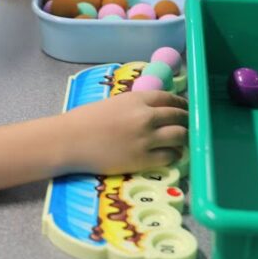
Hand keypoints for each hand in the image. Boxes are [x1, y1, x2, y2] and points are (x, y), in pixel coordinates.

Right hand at [60, 90, 188, 174]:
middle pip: (179, 116)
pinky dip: (175, 155)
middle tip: (187, 125)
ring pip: (180, 136)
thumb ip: (136, 105)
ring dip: (184, 138)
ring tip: (182, 141)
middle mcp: (147, 117)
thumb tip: (153, 110)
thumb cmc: (86, 120)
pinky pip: (170, 156)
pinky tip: (173, 154)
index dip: (181, 104)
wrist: (70, 140)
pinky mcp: (143, 159)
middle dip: (186, 120)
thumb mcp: (115, 103)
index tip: (184, 108)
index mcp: (138, 99)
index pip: (170, 98)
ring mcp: (147, 139)